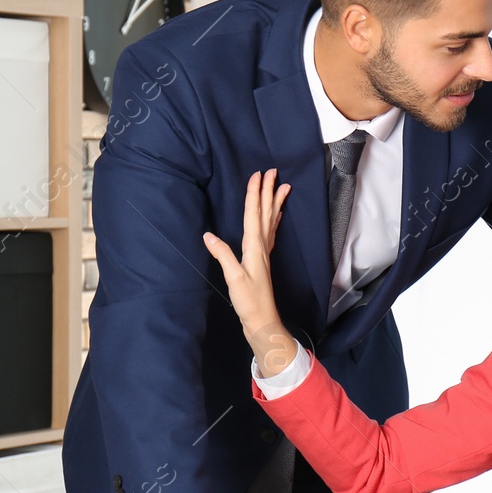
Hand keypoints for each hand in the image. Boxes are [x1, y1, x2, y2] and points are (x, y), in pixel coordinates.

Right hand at [203, 170, 295, 373]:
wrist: (263, 322)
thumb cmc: (249, 302)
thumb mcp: (234, 278)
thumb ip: (222, 255)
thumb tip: (208, 235)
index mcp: (254, 248)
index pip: (254, 215)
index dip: (255, 194)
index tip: (258, 175)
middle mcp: (262, 247)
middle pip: (265, 213)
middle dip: (267, 191)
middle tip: (273, 171)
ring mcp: (264, 253)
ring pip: (270, 221)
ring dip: (274, 202)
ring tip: (283, 186)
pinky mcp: (263, 261)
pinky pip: (270, 233)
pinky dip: (274, 220)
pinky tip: (277, 215)